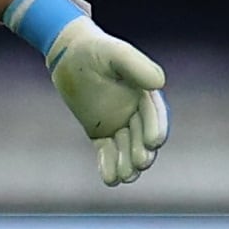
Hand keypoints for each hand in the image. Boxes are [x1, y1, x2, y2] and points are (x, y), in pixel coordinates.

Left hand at [48, 17, 170, 185]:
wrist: (68, 55)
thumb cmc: (94, 49)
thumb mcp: (114, 52)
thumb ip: (136, 64)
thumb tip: (159, 83)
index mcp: (144, 92)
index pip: (154, 114)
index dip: (155, 128)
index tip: (154, 142)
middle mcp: (135, 111)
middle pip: (143, 136)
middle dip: (143, 151)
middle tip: (140, 163)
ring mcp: (118, 123)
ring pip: (127, 148)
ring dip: (128, 163)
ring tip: (126, 177)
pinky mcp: (100, 133)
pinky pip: (107, 152)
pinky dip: (108, 165)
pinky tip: (109, 179)